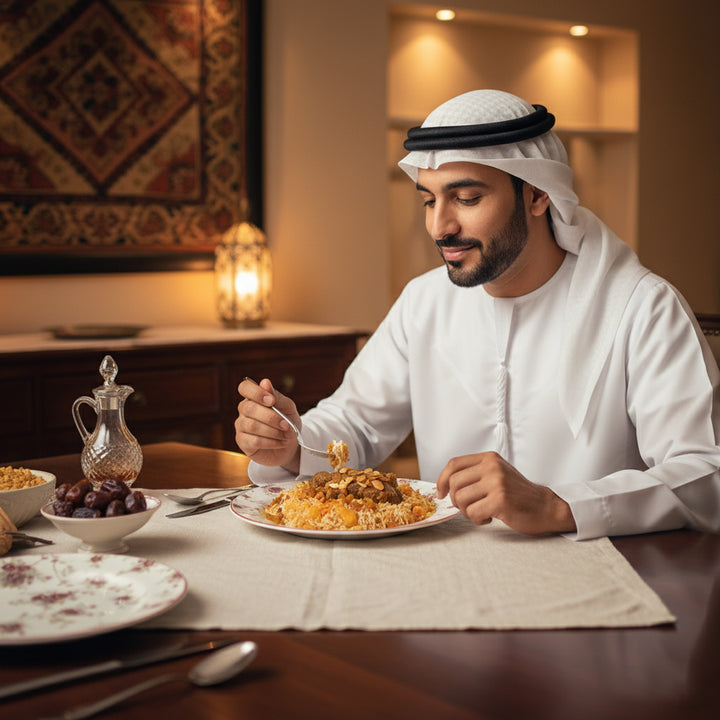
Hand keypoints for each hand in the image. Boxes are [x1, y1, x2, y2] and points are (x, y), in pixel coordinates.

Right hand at [235, 378, 300, 471]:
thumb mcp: (288, 408)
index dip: (256, 392)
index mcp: (254, 397)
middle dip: (271, 417)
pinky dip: (271, 442)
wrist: (290, 445)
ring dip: (272, 431)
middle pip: (249, 408)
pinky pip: (254, 441)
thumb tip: (265, 382)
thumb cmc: (287, 422)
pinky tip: (280, 442)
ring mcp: (241, 426)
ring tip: (286, 435)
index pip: (244, 387)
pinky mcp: (242, 442)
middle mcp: (244, 410)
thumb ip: (277, 397)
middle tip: (286, 424)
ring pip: (251, 425)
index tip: (271, 401)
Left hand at [436, 452, 575, 534]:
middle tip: (468, 507)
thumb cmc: (518, 494)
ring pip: (461, 499)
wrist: (545, 507)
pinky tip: (489, 518)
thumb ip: (474, 474)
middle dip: (456, 500)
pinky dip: (477, 520)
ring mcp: (497, 483)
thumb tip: (445, 485)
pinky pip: (473, 513)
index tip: (441, 493)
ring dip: (467, 511)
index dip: (442, 480)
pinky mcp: (500, 500)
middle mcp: (492, 467)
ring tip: (481, 512)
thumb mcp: (496, 474)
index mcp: (489, 459)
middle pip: (454, 483)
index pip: (454, 464)